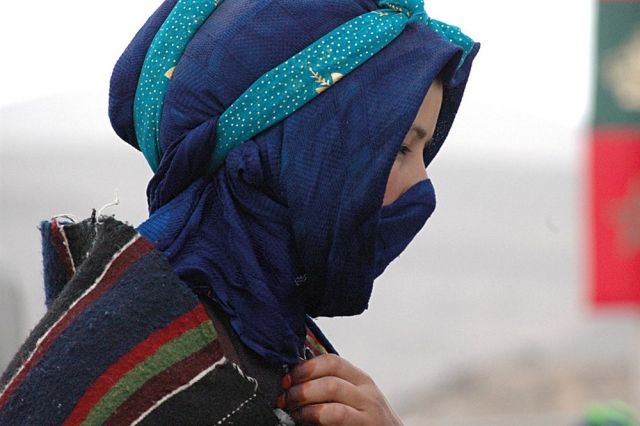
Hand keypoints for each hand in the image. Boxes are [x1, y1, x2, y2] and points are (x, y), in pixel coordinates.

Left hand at [277, 354, 402, 425]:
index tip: (287, 379)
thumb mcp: (353, 404)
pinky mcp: (367, 425)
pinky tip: (304, 420)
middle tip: (285, 396)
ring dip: (305, 398)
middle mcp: (366, 391)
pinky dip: (315, 414)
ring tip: (292, 410)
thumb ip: (331, 392)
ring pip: (332, 388)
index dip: (305, 367)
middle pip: (329, 372)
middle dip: (301, 383)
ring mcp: (369, 408)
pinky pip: (337, 414)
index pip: (332, 360)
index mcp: (360, 380)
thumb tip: (294, 386)